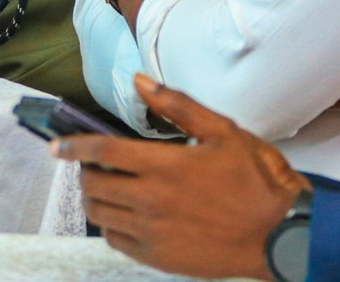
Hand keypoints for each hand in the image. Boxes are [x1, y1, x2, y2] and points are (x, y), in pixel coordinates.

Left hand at [55, 75, 308, 278]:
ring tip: (108, 189)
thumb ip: (177, 105)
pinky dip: (112, 226)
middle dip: (86, 173)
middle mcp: (151, 201)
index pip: (102, 153)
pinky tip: (126, 215)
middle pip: (94, 186)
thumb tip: (139, 81)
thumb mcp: (222, 131)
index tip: (57, 146)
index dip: (74, 146)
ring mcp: (153, 233)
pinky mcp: (160, 257)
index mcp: (164, 166)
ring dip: (96, 198)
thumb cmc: (255, 179)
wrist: (281, 234)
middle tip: (96, 166)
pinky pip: (117, 241)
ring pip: (101, 214)